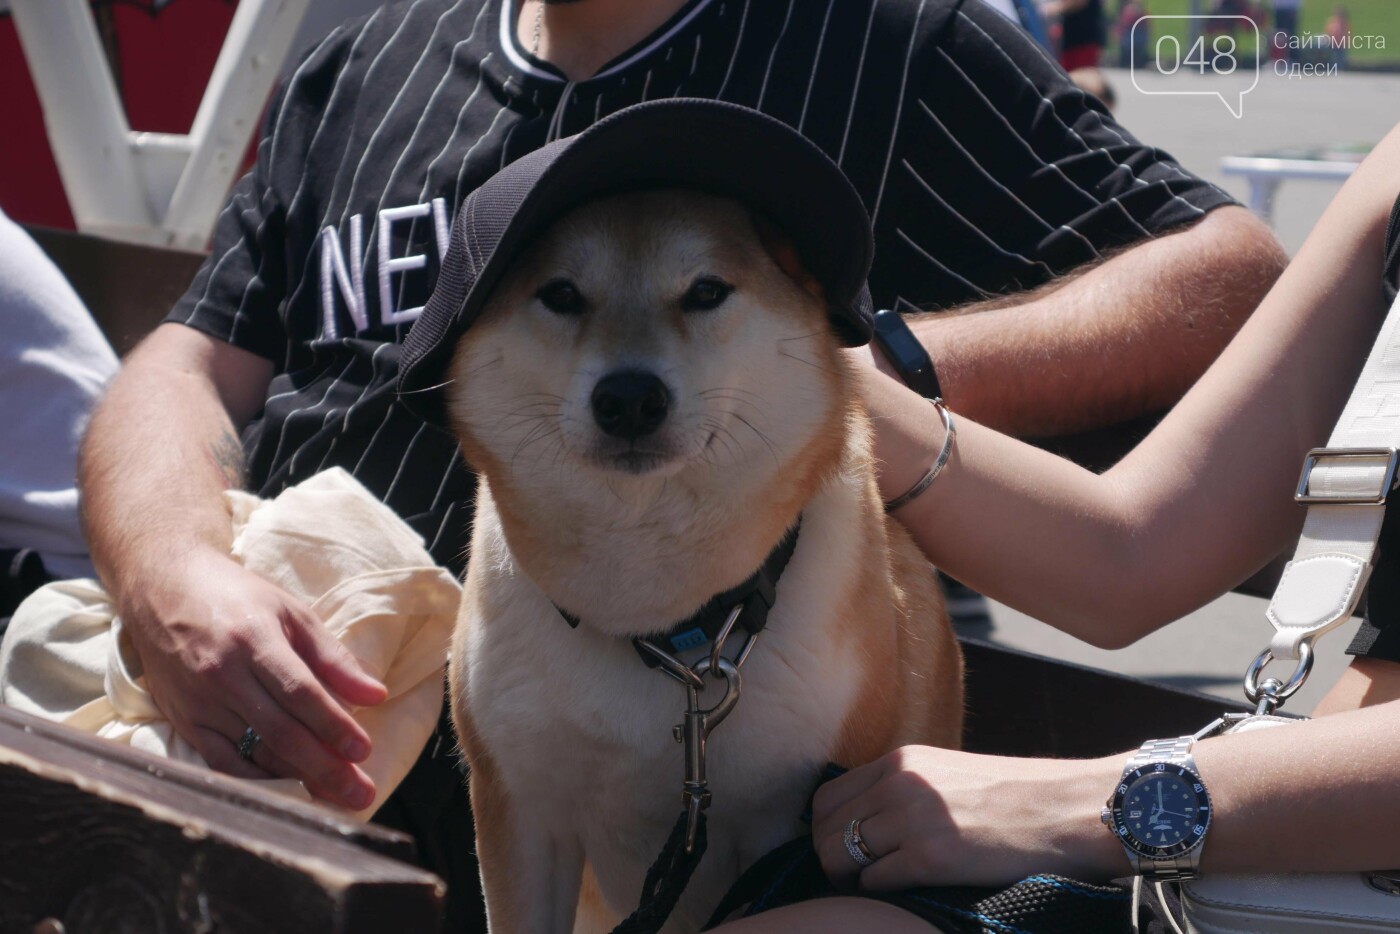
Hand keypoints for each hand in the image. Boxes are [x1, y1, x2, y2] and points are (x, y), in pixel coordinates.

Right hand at [118, 547, 387, 808]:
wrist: (163, 589)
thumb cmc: (237, 597)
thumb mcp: (291, 612)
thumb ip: (333, 657)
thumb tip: (376, 695)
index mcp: (254, 640)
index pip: (301, 693)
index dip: (334, 726)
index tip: (365, 752)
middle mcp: (223, 675)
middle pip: (280, 733)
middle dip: (324, 768)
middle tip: (361, 795)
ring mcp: (199, 703)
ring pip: (252, 753)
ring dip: (296, 781)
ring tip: (334, 800)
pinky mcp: (183, 722)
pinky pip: (222, 764)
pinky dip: (256, 781)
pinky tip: (286, 792)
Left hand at [812, 746, 1124, 890]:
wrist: (1073, 808)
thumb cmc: (1020, 797)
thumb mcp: (951, 774)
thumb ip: (907, 787)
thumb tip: (870, 819)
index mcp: (902, 760)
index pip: (827, 796)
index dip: (825, 829)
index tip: (843, 848)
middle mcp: (899, 782)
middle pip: (822, 827)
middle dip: (829, 857)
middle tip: (853, 876)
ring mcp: (913, 819)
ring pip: (838, 856)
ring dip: (849, 878)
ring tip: (874, 886)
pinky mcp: (932, 857)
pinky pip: (874, 882)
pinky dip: (879, 893)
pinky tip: (906, 890)